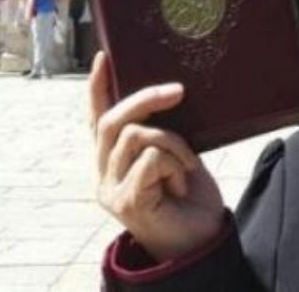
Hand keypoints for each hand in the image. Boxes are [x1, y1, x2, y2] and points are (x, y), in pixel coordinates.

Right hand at [90, 51, 225, 260]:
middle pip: (112, 120)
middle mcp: (104, 173)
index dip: (98, 88)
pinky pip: (150, 158)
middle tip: (178, 91)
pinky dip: (174, 163)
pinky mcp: (125, 200)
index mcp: (113, 159)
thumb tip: (168, 96)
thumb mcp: (176, 155)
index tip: (104, 57)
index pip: (98, 118)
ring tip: (186, 166)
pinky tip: (181, 183)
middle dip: (145, 98)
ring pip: (136, 135)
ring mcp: (111, 188)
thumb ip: (162, 133)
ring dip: (173, 142)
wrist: (200, 241)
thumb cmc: (189, 198)